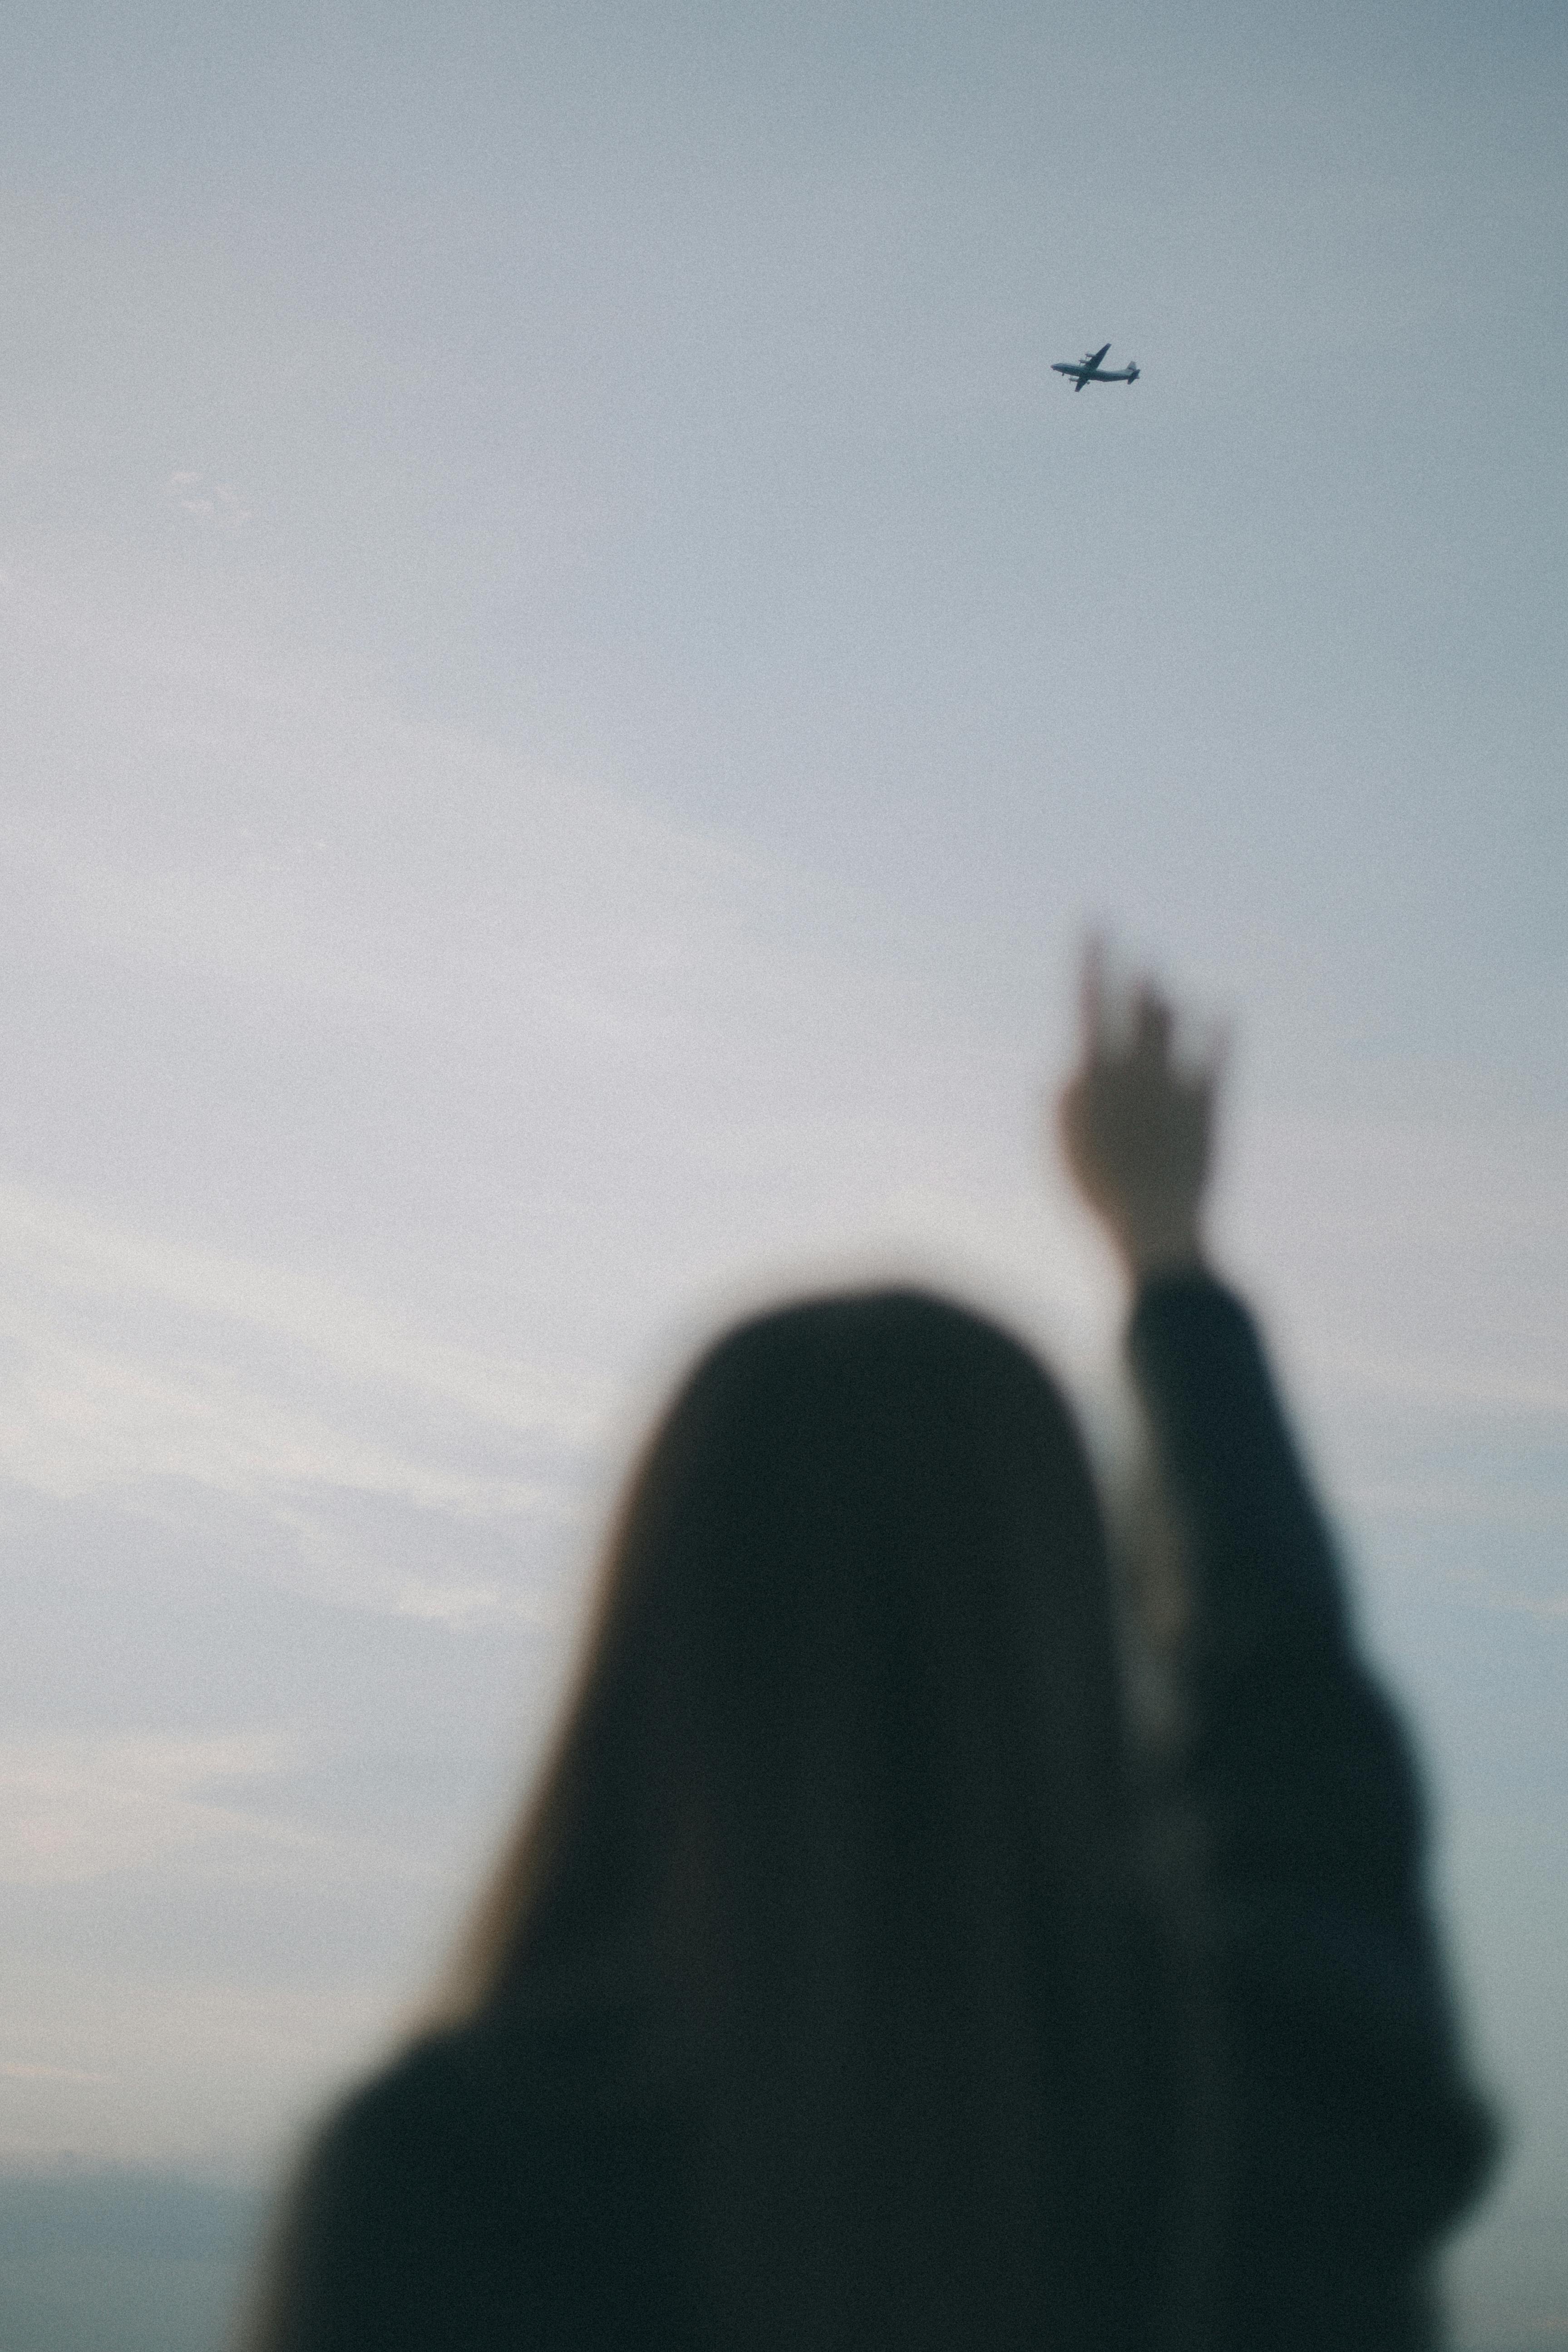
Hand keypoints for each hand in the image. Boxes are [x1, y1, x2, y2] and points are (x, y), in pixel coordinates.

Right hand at [1056, 941, 1219, 1283]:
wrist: (1155, 1222)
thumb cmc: (1098, 1192)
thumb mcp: (1062, 1150)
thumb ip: (1062, 1105)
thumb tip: (1066, 1070)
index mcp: (1096, 1074)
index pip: (1088, 1001)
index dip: (1090, 959)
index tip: (1093, 924)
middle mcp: (1136, 1068)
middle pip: (1132, 1004)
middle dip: (1123, 969)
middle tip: (1121, 937)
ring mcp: (1174, 1083)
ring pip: (1169, 1026)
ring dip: (1161, 1004)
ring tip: (1156, 986)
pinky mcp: (1207, 1104)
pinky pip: (1215, 1058)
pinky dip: (1218, 1033)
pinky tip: (1224, 1009)